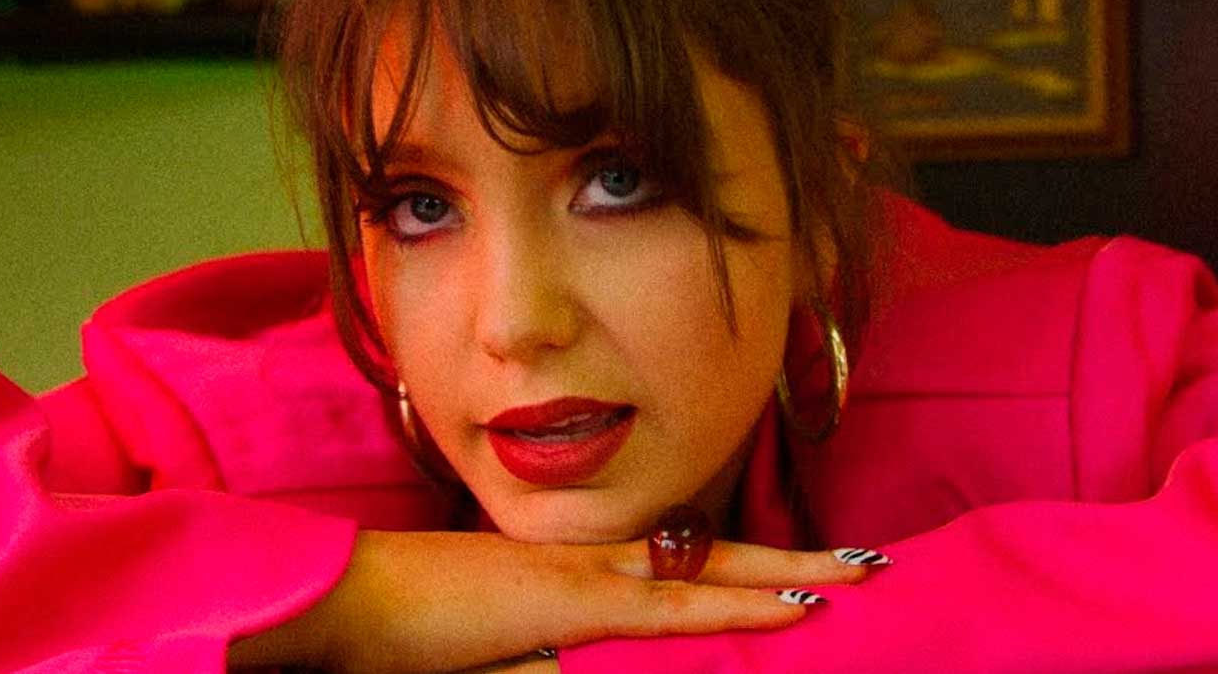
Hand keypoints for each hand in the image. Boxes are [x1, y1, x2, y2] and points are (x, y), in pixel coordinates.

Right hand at [230, 528, 872, 672]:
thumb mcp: (498, 653)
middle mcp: (591, 564)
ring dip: (783, 572)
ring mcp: (584, 577)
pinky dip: (737, 602)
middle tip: (868, 560)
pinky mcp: (570, 600)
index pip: (674, 566)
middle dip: (791, 557)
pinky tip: (792, 604)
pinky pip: (673, 605)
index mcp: (574, 574)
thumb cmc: (407, 634)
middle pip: (709, 555)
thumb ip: (548, 661)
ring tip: (851, 575)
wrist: (349, 603)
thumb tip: (575, 668)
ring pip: (707, 571)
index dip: (738, 566)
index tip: (798, 570)